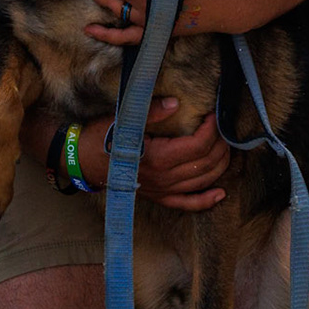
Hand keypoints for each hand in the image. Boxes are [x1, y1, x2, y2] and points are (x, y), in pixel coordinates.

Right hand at [70, 102, 228, 210]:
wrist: (83, 160)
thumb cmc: (102, 137)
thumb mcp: (124, 119)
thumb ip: (151, 112)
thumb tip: (175, 103)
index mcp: (158, 157)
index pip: (198, 145)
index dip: (212, 130)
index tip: (214, 115)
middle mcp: (164, 178)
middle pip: (206, 163)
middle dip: (220, 144)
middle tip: (223, 128)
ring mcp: (163, 190)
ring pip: (202, 181)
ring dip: (220, 165)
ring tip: (225, 148)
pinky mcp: (159, 197)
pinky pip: (188, 204)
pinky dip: (206, 201)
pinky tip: (221, 194)